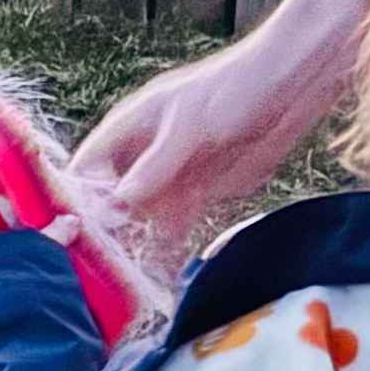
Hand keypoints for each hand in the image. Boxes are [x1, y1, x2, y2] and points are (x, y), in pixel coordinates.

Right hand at [73, 0, 369, 252]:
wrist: (292, 87)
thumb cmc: (234, 87)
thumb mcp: (189, 126)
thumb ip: (154, 166)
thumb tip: (116, 204)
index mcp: (128, 129)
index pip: (86, 169)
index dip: (77, 200)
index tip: (77, 234)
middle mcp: (142, 156)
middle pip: (109, 201)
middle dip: (105, 232)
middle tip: (102, 270)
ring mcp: (169, 177)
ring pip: (140, 220)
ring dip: (135, 247)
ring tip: (127, 283)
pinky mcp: (198, 194)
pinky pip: (175, 227)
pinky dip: (168, 249)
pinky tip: (162, 276)